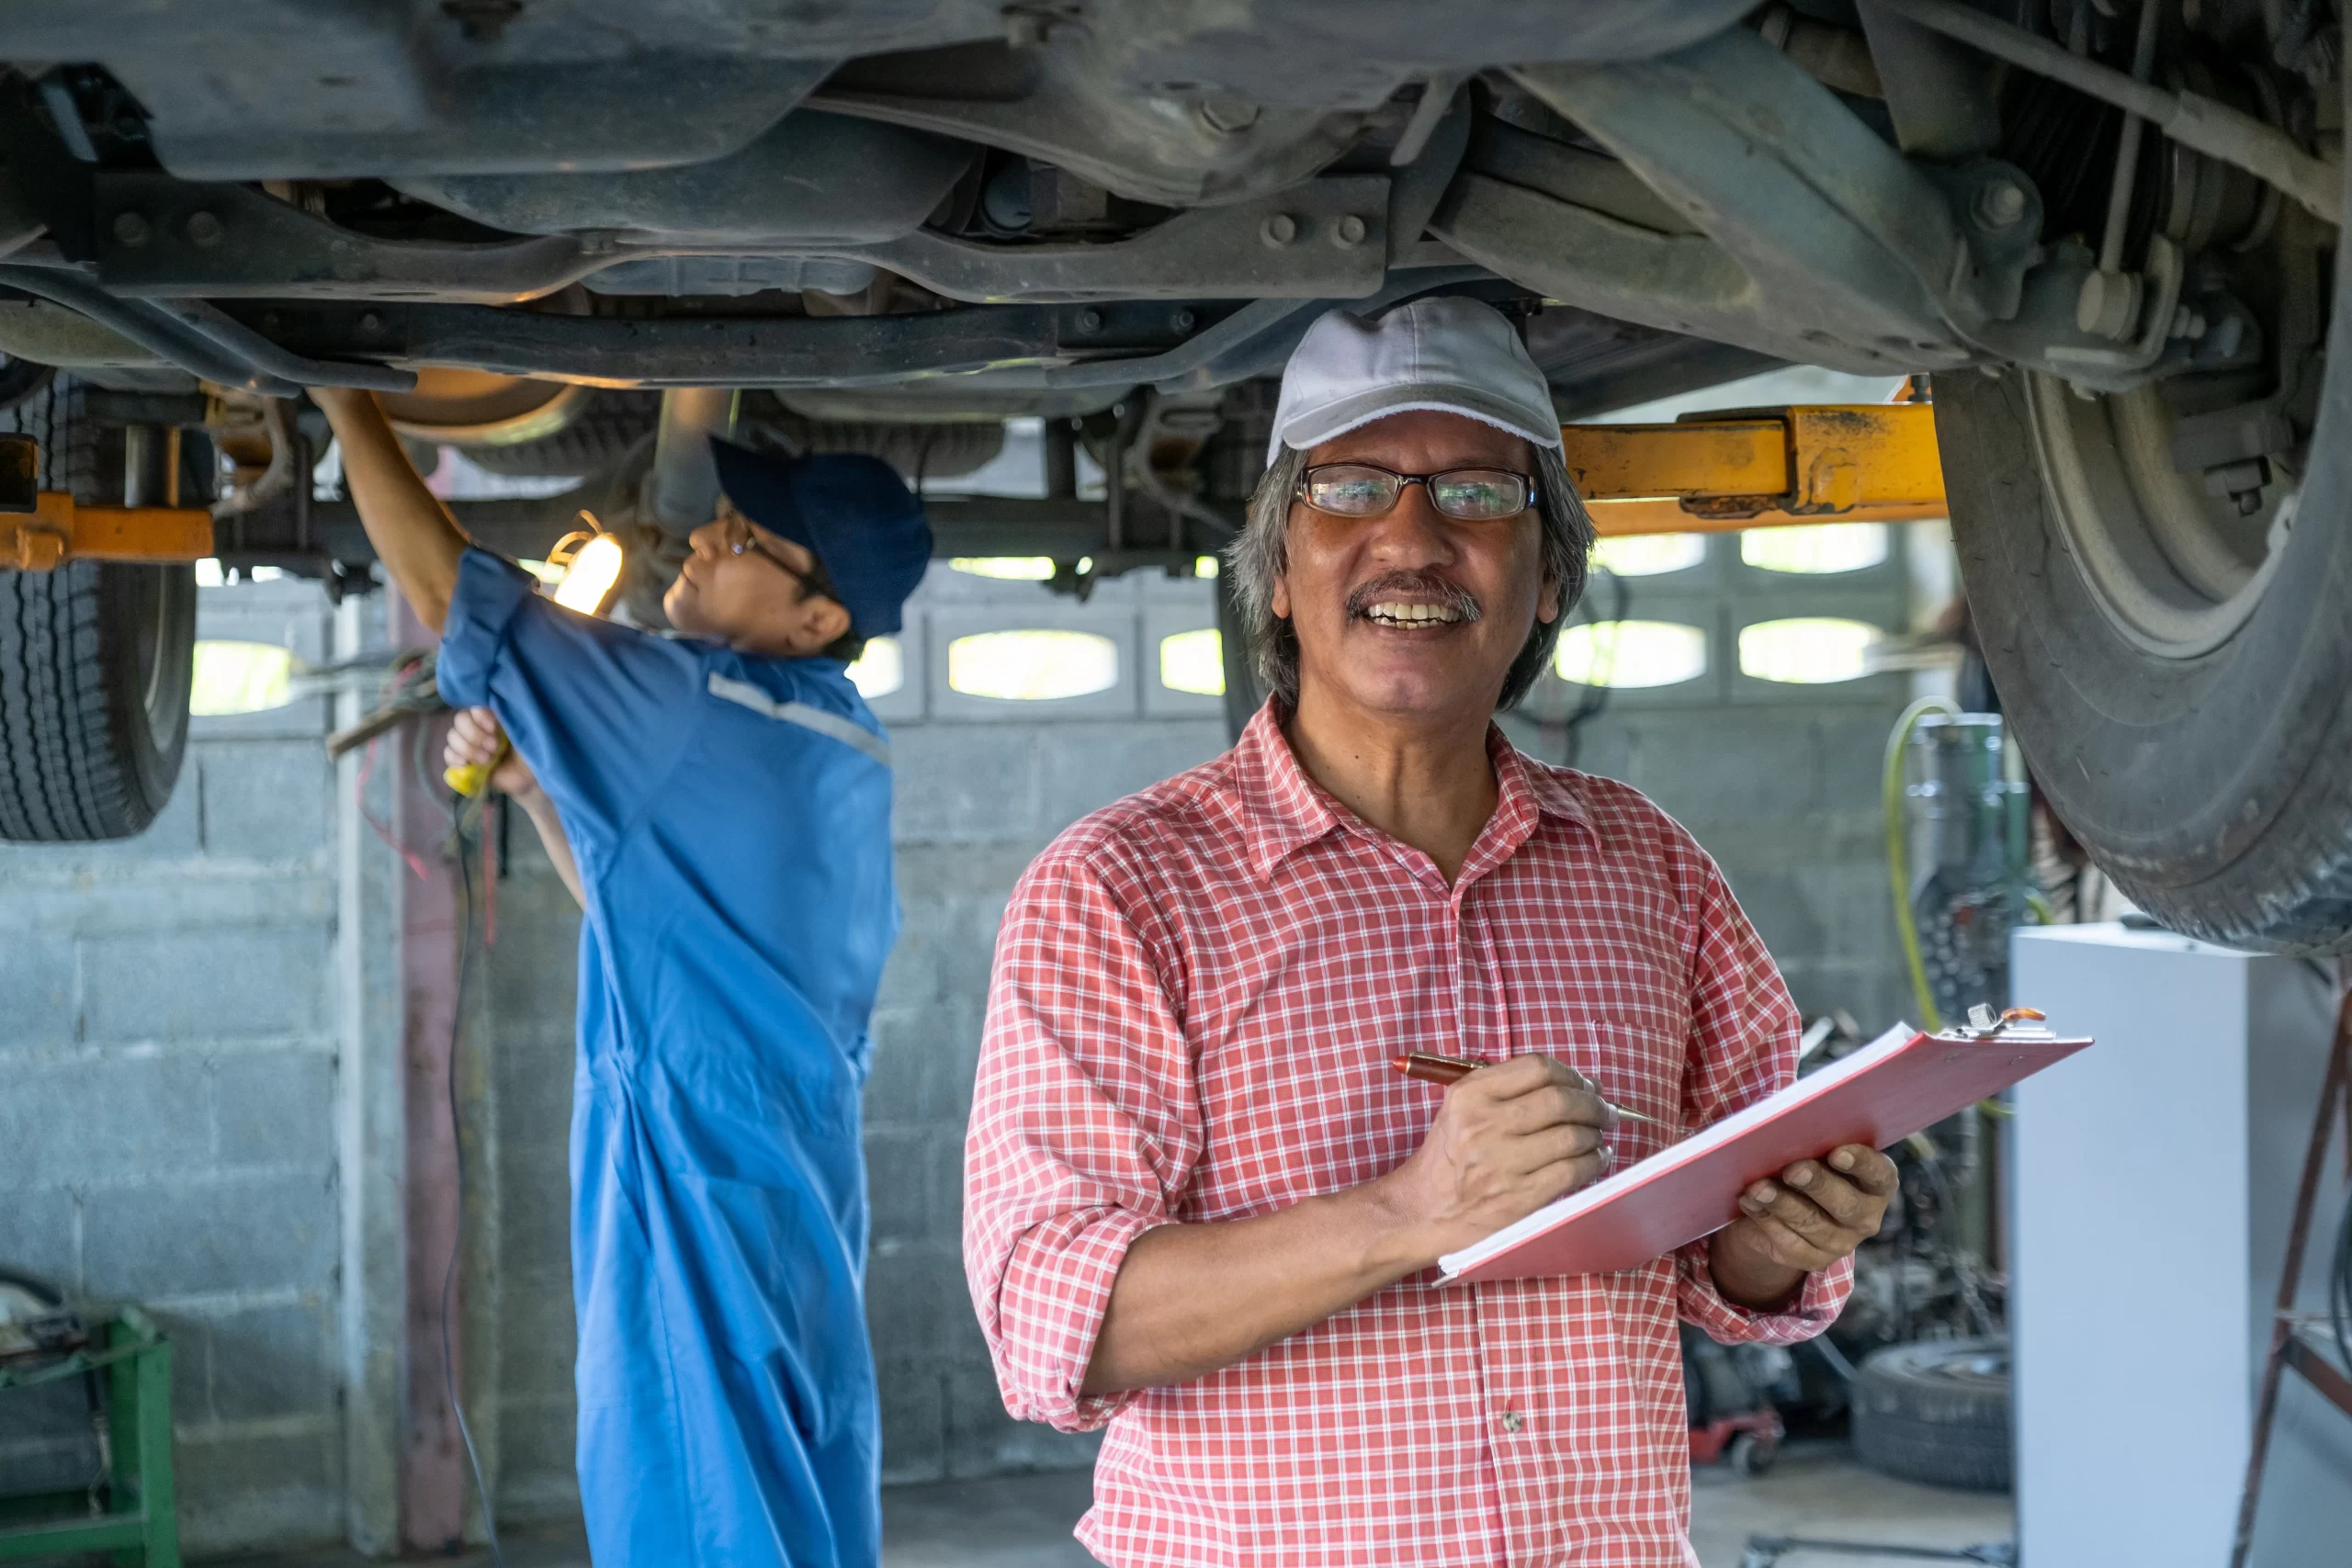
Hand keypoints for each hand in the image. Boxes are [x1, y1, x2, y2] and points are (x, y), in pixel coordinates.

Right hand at [444, 707, 538, 800]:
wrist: (531, 777)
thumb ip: (510, 717)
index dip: (479, 715)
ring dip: (468, 748)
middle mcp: (479, 725)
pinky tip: (466, 764)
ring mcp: (470, 743)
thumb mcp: (526, 730)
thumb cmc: (533, 749)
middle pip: (460, 720)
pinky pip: (448, 754)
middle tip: (495, 747)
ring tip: (488, 760)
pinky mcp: (464, 761)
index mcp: (493, 714)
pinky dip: (454, 758)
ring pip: (453, 736)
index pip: (474, 705)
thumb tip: (494, 709)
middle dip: (475, 735)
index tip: (494, 727)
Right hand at [1375, 1054, 1615, 1268]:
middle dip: (1595, 1104)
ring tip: (1598, 1137)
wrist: (1423, 1210)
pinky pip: (1573, 1172)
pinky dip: (1594, 1162)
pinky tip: (1596, 1160)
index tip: (1586, 1084)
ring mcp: (1502, 1163)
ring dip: (1596, 1135)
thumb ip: (1512, 1090)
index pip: (1537, 1068)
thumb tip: (1584, 1084)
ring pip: (1572, 1136)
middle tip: (1606, 1112)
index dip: (1572, 1074)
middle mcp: (1484, 1124)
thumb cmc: (1450, 1156)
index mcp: (1470, 1095)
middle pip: (1561, 1100)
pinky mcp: (1518, 1197)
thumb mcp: (1463, 1108)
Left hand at [1713, 1143, 1897, 1290]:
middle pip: (1846, 1204)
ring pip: (1811, 1223)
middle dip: (1818, 1185)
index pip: (1879, 1174)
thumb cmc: (1807, 1164)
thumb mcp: (1816, 1151)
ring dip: (1782, 1203)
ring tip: (1758, 1188)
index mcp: (1876, 1184)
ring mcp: (1840, 1242)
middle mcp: (1865, 1217)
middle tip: (1793, 1170)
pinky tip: (1749, 1203)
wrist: (1786, 1207)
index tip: (1837, 1153)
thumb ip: (1814, 1142)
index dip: (1861, 1163)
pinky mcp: (1812, 1259)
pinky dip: (1766, 1219)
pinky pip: (1789, 1242)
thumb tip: (1789, 1130)